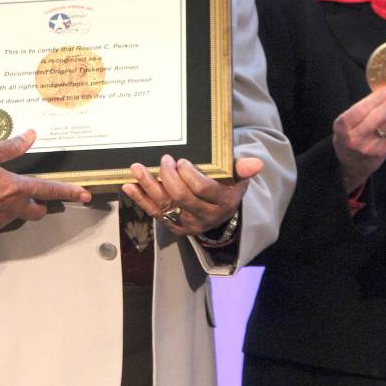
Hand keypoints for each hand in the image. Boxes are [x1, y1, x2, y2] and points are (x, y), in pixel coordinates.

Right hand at [0, 130, 90, 231]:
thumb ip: (12, 146)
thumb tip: (30, 136)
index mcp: (14, 188)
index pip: (50, 190)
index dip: (69, 192)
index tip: (84, 195)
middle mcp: (10, 207)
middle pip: (38, 211)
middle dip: (42, 203)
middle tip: (36, 193)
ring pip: (19, 215)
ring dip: (19, 206)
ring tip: (3, 191)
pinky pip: (2, 220)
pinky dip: (2, 210)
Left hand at [121, 153, 262, 236]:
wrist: (220, 214)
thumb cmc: (227, 187)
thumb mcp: (237, 178)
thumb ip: (242, 169)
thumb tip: (257, 163)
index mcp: (222, 203)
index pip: (203, 189)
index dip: (190, 175)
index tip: (182, 161)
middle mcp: (204, 216)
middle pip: (181, 197)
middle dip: (169, 177)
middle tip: (165, 160)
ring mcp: (187, 223)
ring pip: (164, 205)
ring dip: (148, 186)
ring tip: (136, 168)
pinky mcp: (173, 226)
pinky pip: (154, 212)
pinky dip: (140, 199)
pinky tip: (129, 186)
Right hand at [333, 86, 385, 192]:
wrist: (350, 164)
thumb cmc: (348, 136)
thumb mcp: (346, 123)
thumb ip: (361, 109)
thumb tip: (383, 92)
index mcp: (342, 127)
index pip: (362, 109)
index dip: (378, 98)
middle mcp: (354, 138)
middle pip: (377, 117)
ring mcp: (368, 147)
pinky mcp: (381, 153)